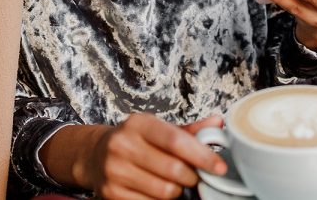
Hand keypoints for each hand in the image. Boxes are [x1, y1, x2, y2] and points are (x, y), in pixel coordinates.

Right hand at [85, 113, 225, 199]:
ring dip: (178, 191)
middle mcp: (123, 145)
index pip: (177, 141)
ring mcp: (115, 171)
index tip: (220, 167)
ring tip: (176, 183)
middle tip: (195, 176)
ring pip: (165, 191)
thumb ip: (189, 130)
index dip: (202, 156)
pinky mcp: (111, 194)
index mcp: (138, 124)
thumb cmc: (136, 140)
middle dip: (192, 177)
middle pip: (174, 171)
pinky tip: (159, 191)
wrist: (96, 155)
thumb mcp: (159, 129)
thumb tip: (218, 125)